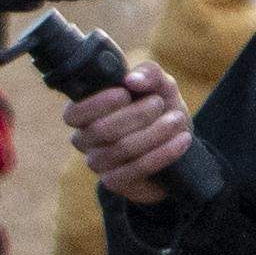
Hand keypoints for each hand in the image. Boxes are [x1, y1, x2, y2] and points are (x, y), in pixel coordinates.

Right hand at [62, 54, 194, 199]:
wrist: (175, 142)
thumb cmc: (159, 108)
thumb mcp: (158, 85)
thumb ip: (148, 73)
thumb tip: (132, 79)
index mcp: (83, 113)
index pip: (73, 113)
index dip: (97, 103)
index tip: (125, 92)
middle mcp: (84, 140)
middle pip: (101, 130)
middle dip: (136, 114)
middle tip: (159, 103)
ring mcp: (98, 163)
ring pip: (122, 148)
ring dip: (155, 132)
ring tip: (177, 119)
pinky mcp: (115, 182)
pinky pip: (137, 168)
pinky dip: (164, 152)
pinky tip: (182, 140)